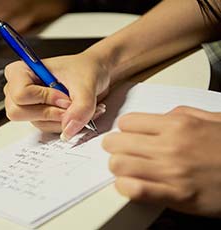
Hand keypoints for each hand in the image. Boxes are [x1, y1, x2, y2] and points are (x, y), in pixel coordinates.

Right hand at [4, 51, 110, 138]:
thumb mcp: (86, 84)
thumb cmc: (84, 69)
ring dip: (60, 118)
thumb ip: (80, 107)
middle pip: (18, 112)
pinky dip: (63, 123)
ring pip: (36, 123)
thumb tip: (68, 129)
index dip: (44, 98)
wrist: (96, 76)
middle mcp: (18, 89)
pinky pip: (46, 128)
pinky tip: (72, 111)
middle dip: (49, 112)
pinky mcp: (37, 117)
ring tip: (74, 105)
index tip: (63, 95)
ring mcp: (26, 105)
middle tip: (68, 103)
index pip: (20, 94)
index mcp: (20, 71)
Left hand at [102, 106, 220, 216]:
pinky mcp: (176, 196)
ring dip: (117, 167)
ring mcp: (171, 172)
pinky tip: (130, 185)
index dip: (123, 129)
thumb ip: (181, 114)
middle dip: (114, 147)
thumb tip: (158, 116)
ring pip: (119, 165)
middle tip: (118, 151)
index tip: (125, 135)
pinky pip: (134, 190)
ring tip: (125, 168)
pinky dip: (125, 187)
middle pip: (116, 143)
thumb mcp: (211, 119)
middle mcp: (170, 146)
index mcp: (177, 125)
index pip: (127, 123)